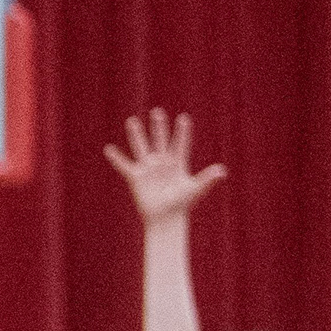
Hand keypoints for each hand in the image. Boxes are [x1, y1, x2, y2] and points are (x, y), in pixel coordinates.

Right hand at [103, 108, 226, 225]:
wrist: (165, 218)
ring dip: (136, 135)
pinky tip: (108, 149)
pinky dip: (116, 158)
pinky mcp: (136, 178)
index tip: (183, 118)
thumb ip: (207, 179)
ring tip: (132, 121)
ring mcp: (148, 169)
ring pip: (141, 147)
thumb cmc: (182, 205)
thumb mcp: (196, 189)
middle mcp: (162, 163)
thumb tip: (222, 171)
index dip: (181, 132)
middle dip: (159, 127)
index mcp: (177, 163)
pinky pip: (124, 165)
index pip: (179, 144)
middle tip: (157, 112)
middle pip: (160, 140)